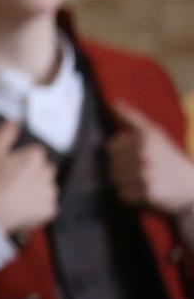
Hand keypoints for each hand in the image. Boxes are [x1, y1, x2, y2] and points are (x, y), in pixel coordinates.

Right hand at [0, 122, 57, 235]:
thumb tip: (14, 121)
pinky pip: (47, 204)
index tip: (11, 168)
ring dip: (37, 189)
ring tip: (18, 195)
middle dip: (34, 173)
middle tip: (14, 181)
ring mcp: (51, 192)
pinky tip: (23, 206)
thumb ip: (5, 134)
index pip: (36, 153)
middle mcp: (48, 172)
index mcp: (35, 156)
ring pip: (47, 186)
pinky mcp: (51, 209)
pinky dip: (38, 205)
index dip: (22, 160)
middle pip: (45, 169)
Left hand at [107, 101, 193, 216]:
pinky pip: (122, 194)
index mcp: (147, 137)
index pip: (112, 146)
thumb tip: (114, 102)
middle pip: (112, 163)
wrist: (193, 188)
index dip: (123, 152)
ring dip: (126, 182)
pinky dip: (131, 196)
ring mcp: (144, 175)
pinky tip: (147, 192)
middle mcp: (144, 154)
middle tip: (144, 171)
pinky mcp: (146, 194)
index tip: (139, 157)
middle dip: (124, 168)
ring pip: (115, 178)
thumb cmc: (171, 159)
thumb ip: (133, 118)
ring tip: (145, 181)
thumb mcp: (156, 134)